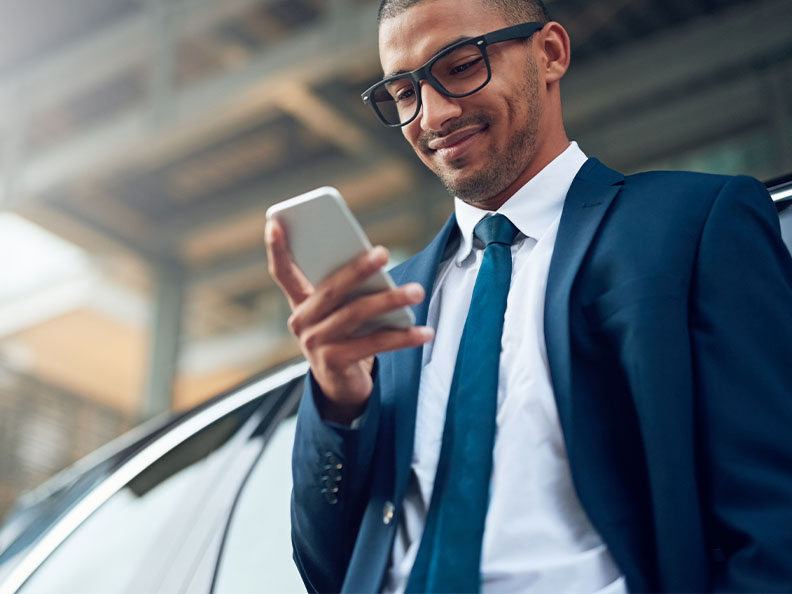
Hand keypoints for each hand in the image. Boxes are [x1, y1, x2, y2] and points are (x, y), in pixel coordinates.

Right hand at [265, 219, 433, 423]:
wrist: (341, 385)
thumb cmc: (346, 336)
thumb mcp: (341, 311)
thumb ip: (349, 289)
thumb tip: (377, 264)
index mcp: (300, 302)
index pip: (282, 271)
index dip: (276, 247)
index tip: (274, 222)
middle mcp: (301, 322)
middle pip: (331, 289)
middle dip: (358, 269)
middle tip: (382, 253)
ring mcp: (315, 344)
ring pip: (355, 314)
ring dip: (389, 300)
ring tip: (417, 291)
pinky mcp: (334, 363)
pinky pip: (373, 344)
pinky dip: (402, 337)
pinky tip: (424, 332)